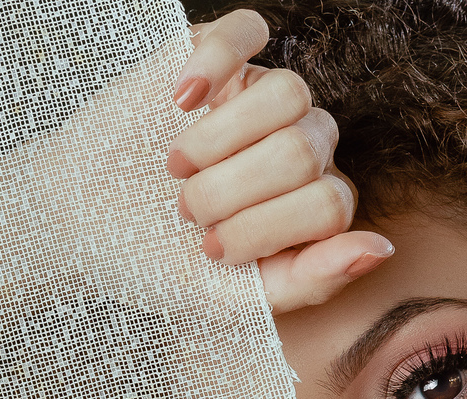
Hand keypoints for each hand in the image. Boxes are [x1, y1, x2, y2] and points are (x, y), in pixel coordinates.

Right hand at [167, 10, 391, 312]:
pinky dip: (215, 63)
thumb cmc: (166, 265)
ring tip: (177, 167)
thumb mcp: (238, 299)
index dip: (266, 229)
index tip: (210, 251)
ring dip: (223, 139)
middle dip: (236, 192)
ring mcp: (265, 99)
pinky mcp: (221, 56)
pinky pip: (248, 31)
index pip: (331, 205)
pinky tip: (178, 101)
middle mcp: (306, 148)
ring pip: (290, 92)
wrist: (83, 223)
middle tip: (186, 213)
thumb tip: (383, 247)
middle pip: (306, 151)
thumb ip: (313, 280)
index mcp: (319, 208)